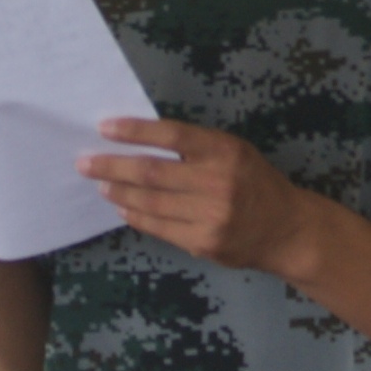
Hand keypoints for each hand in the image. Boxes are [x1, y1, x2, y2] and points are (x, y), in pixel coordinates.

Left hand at [81, 118, 327, 277]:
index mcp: (225, 151)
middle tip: (84, 162)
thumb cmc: (255, 182)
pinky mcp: (203, 242)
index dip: (135, 131)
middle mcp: (217, 182)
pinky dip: (137, 216)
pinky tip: (124, 207)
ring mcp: (210, 216)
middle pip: (152, 172)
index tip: (104, 128)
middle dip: (112, 166)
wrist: (286, 229)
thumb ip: (196, 149)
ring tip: (101, 184)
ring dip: (119, 192)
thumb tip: (141, 144)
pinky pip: (159, 227)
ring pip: (150, 202)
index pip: (171, 136)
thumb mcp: (234, 152)